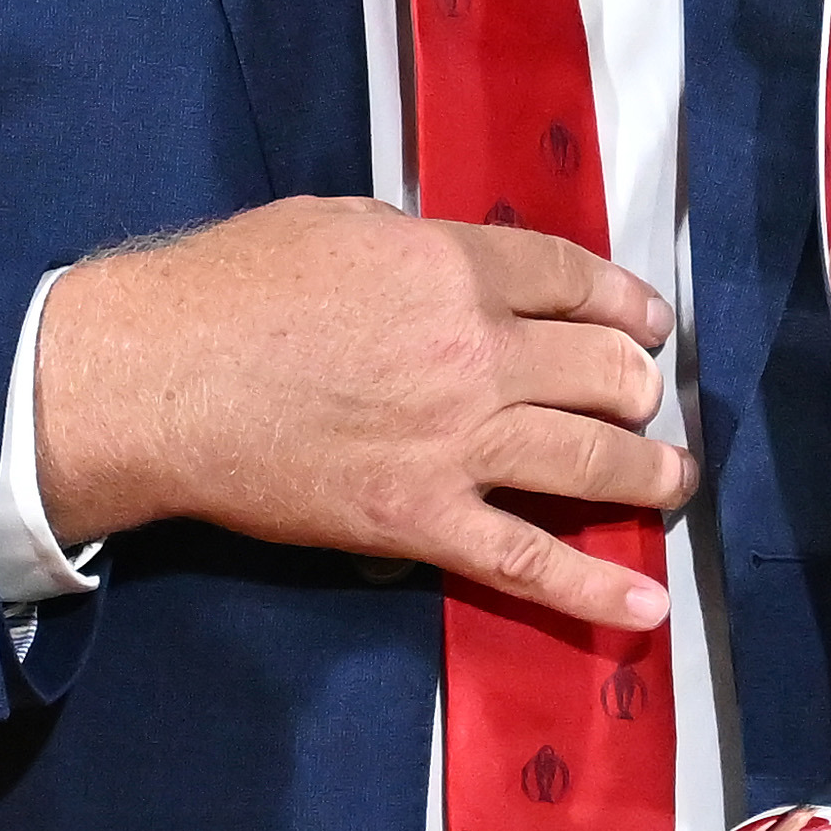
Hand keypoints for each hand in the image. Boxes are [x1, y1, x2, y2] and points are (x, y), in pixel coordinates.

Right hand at [31, 195, 688, 629]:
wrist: (157, 379)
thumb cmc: (228, 288)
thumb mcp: (336, 225)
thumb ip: (418, 248)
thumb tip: (458, 272)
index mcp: (452, 268)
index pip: (572, 279)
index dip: (624, 300)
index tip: (648, 320)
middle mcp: (473, 353)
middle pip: (602, 368)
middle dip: (637, 384)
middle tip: (643, 398)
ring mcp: (453, 443)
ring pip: (590, 460)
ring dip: (648, 471)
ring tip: (673, 478)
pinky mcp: (418, 518)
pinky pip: (523, 561)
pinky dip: (592, 589)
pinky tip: (646, 606)